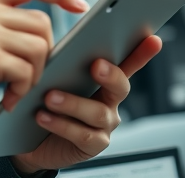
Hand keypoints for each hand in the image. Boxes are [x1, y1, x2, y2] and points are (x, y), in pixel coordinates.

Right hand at [0, 0, 88, 125]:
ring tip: (16, 87)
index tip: (78, 6)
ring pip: (40, 47)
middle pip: (42, 23)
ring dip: (34, 74)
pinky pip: (26, 71)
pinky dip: (22, 90)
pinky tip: (7, 98)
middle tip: (28, 74)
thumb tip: (37, 23)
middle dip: (44, 52)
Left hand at [9, 35, 162, 173]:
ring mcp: (104, 126)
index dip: (141, 52)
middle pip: (120, 87)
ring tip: (50, 97)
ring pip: (97, 112)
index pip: (126, 64)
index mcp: (104, 82)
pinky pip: (82, 135)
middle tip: (96, 65)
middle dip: (111, 75)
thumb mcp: (53, 80)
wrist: (31, 141)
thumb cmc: (45, 103)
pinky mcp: (93, 146)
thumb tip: (62, 49)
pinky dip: (61, 125)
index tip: (152, 38)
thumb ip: (64, 66)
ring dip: (73, 103)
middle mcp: (110, 103)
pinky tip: (43, 116)